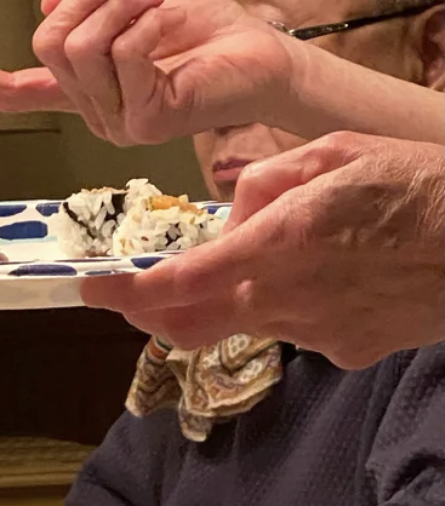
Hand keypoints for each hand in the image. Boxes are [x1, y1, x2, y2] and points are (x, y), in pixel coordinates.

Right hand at [0, 0, 291, 144]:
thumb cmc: (209, 32)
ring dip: (118, 2)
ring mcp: (116, 123)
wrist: (262, 57)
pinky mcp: (144, 123)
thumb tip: (50, 6)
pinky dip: (142, 20)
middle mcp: (94, 112)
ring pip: (77, 48)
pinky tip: (165, 19)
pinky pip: (121, 54)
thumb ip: (94, 8)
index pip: (20, 91)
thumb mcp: (138, 1)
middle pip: (48, 45)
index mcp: (86, 87)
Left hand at [82, 133, 444, 367]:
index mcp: (281, 243)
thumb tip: (233, 214)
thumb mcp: (335, 154)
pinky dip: (287, 306)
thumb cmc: (418, 188)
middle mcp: (288, 299)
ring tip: (275, 259)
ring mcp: (315, 333)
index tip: (94, 292)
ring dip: (231, 299)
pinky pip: (293, 331)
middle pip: (193, 324)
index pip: (182, 284)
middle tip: (135, 295)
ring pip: (245, 323)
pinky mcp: (342, 352)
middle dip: (153, 312)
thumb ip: (267, 182)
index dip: (128, 294)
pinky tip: (329, 279)